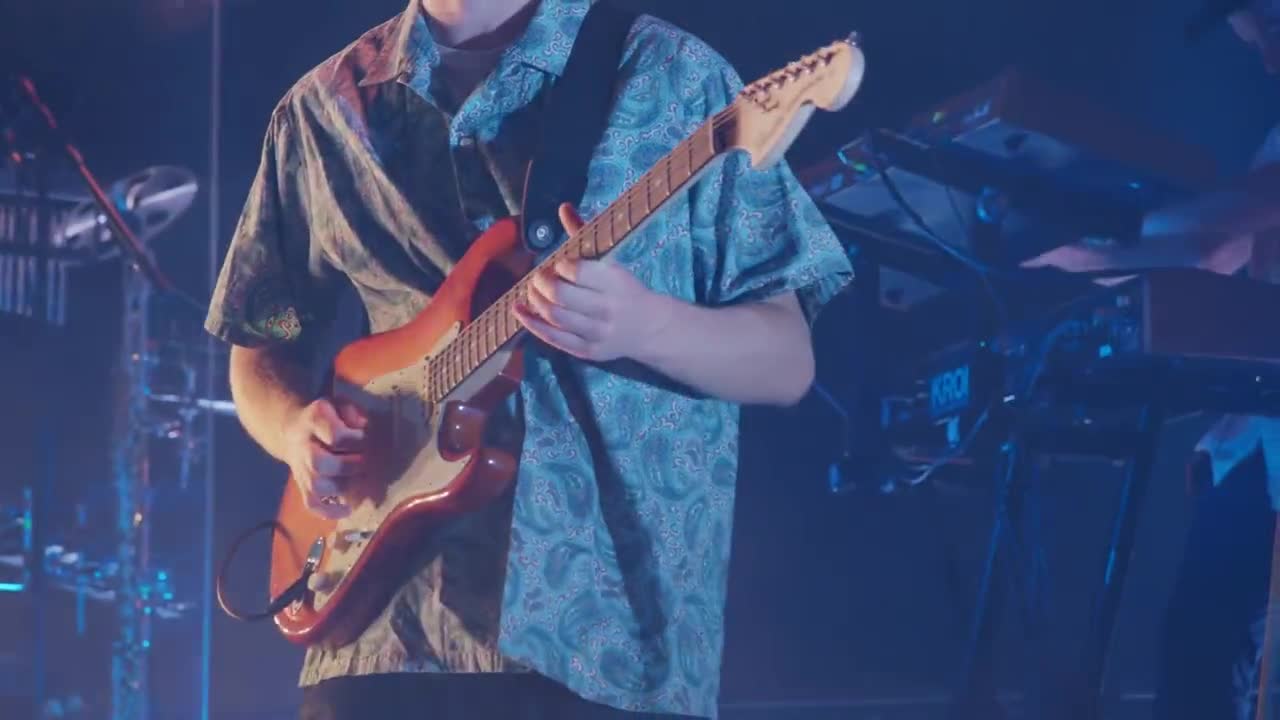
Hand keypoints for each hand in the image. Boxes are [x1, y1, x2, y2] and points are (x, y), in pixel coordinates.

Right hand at [282, 397, 367, 519]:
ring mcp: (301, 469)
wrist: (293, 430)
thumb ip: (354, 413)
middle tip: (366, 464)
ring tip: (361, 484)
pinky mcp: (302, 486)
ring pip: (316, 487)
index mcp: (314, 421)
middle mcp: (304, 446)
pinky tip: (348, 508)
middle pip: (320, 463)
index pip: (335, 435)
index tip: (366, 439)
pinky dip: (330, 511)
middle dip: (349, 466)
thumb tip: (364, 427)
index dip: (355, 440)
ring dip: (343, 488)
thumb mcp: (341, 404)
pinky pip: (312, 504)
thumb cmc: (328, 417)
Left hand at [513, 203, 673, 361]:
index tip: (558, 264)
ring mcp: (597, 332)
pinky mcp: (588, 350)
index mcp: (615, 282)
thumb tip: (563, 208)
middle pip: (561, 295)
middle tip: (538, 277)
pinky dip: (531, 324)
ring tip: (532, 291)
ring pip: (554, 316)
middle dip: (541, 283)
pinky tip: (521, 311)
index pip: (576, 271)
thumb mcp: (611, 262)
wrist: (650, 327)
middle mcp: (607, 309)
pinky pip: (553, 338)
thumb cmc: (625, 289)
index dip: (560, 266)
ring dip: (535, 301)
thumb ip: (584, 235)